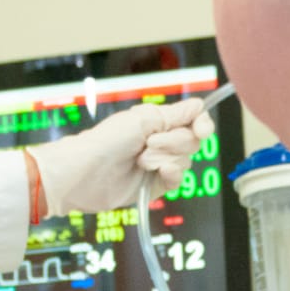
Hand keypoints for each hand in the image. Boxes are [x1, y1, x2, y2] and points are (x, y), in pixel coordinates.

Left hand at [28, 98, 214, 215]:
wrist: (87, 172)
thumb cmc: (107, 141)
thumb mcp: (143, 119)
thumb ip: (176, 114)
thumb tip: (199, 105)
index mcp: (158, 121)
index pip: (193, 120)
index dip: (202, 124)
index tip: (201, 130)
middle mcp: (161, 141)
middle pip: (192, 141)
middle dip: (173, 142)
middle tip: (148, 144)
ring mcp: (159, 163)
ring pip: (186, 160)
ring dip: (164, 158)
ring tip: (140, 161)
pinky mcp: (156, 185)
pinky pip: (178, 180)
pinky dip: (171, 175)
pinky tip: (157, 173)